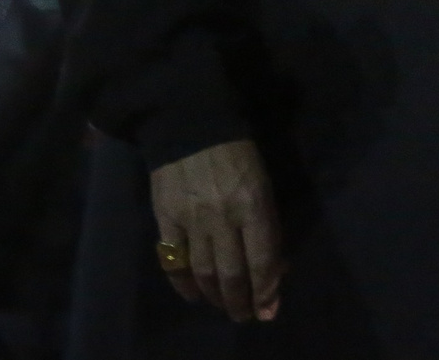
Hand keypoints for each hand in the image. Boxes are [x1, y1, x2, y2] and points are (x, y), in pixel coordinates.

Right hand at [150, 139, 281, 322]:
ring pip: (204, 271)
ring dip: (215, 296)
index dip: (266, 288)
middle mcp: (223, 216)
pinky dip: (183, 283)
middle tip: (246, 316)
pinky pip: (173, 260)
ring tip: (224, 307)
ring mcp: (192, 220)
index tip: (269, 308)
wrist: (191, 123)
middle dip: (241, 300)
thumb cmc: (237, 151)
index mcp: (254, 204)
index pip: (263, 258)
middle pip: (233, 272)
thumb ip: (267, 221)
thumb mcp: (263, 181)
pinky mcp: (165, 219)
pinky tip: (193, 295)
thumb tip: (273, 263)